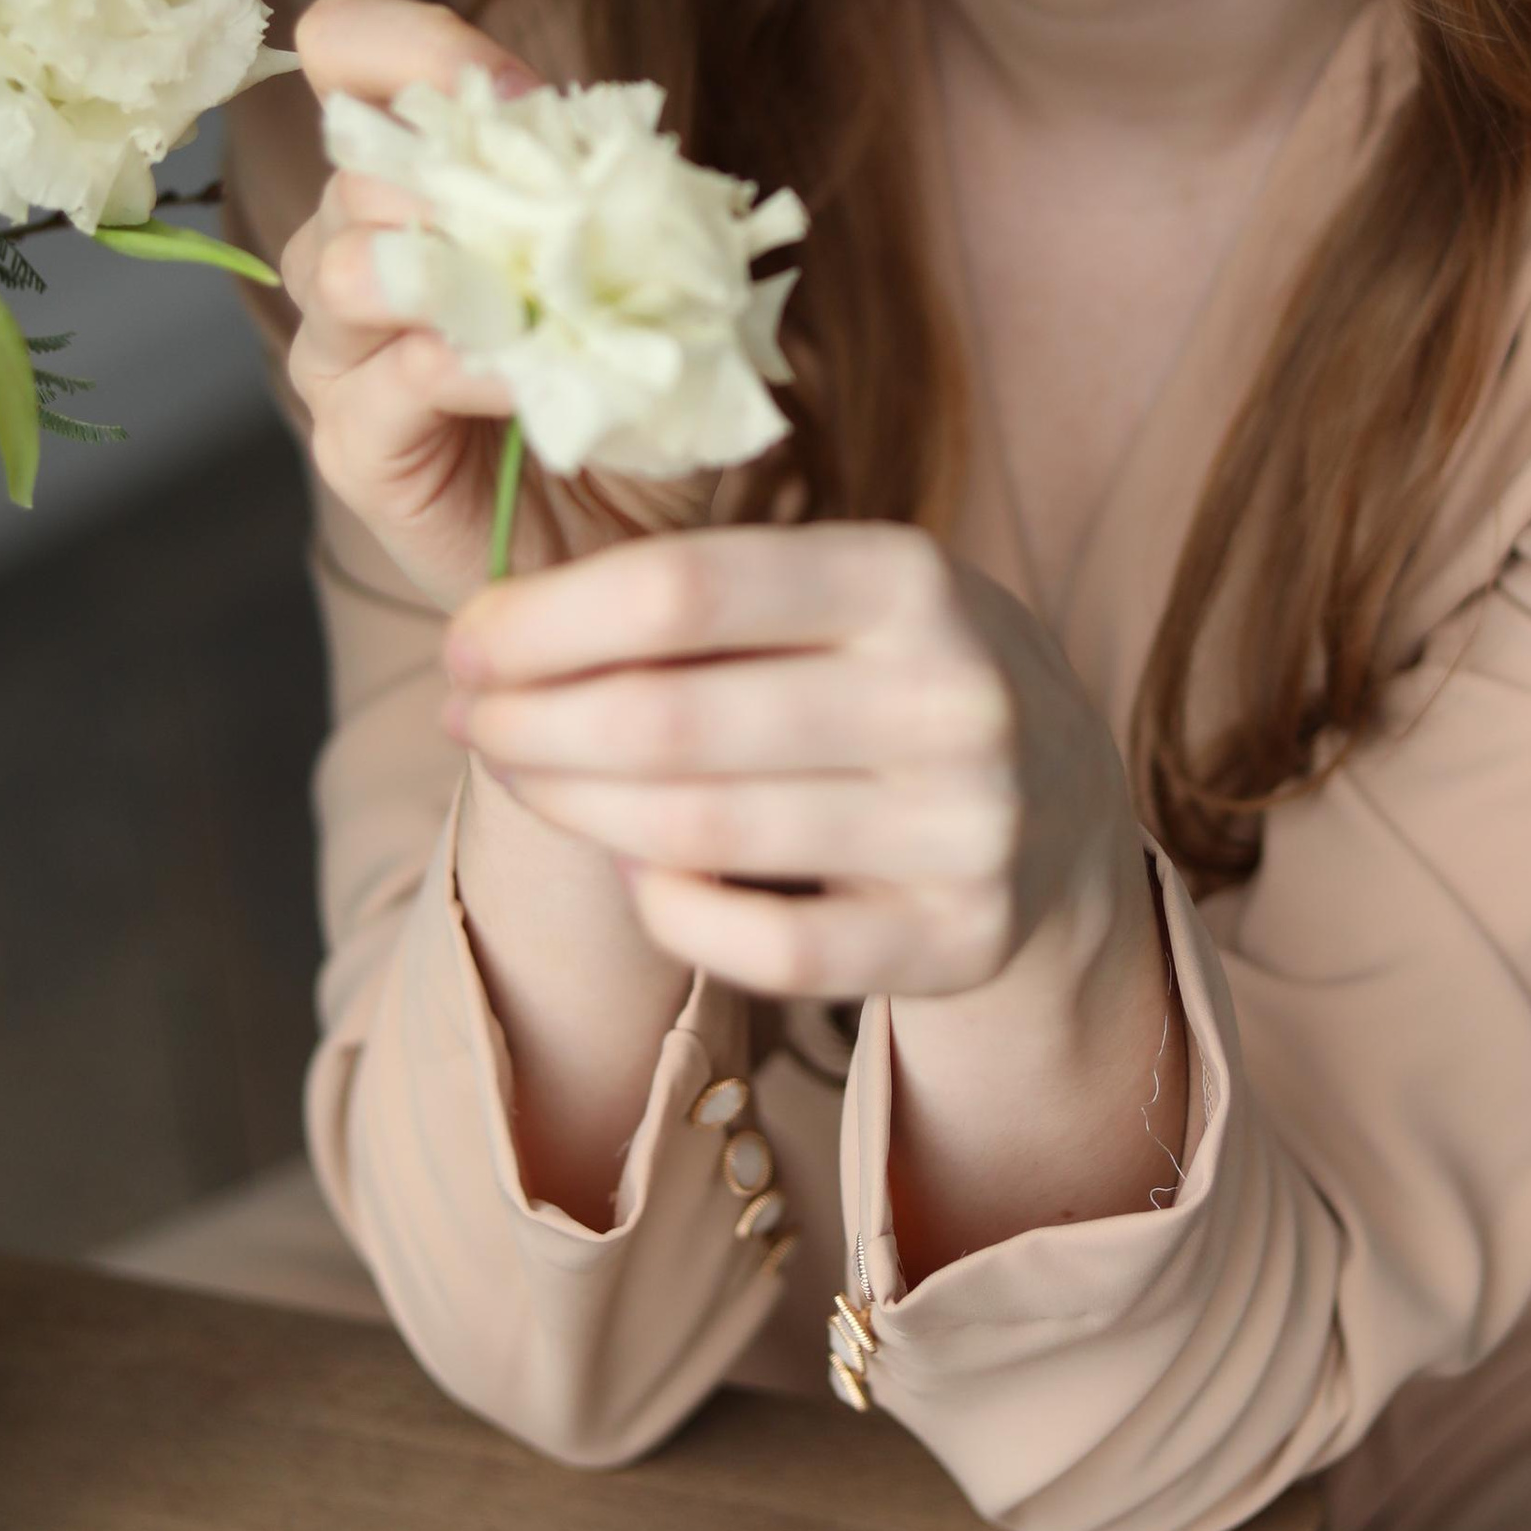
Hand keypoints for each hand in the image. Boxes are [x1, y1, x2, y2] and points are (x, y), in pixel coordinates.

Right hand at [280, 0, 640, 613]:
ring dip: (435, 264)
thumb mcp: (647, 277)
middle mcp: (358, 259)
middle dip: (448, 171)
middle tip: (551, 208)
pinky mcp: (358, 452)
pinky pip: (382, 386)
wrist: (629, 550)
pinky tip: (514, 374)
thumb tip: (631, 157)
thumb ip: (625, 205)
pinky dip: (454, 368)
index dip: (407, 46)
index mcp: (418, 189)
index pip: (351, 57)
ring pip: (339, 268)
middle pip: (352, 169)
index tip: (517, 93)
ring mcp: (345, 359)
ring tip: (521, 293)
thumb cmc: (627, 401)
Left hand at [441, 521, 1143, 1006]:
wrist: (1065, 808)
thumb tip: (496, 632)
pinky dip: (668, 909)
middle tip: (465, 719)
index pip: (682, 590)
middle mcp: (952, 699)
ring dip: (569, 807)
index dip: (543, 620)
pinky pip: (759, 950)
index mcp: (912, 579)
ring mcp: (965, 830)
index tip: (466, 640)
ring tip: (522, 776)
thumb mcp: (843, 592)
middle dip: (527, 722)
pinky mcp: (958, 940)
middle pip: (666, 721)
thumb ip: (703, 597)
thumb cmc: (897, 675)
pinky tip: (634, 867)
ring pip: (695, 837)